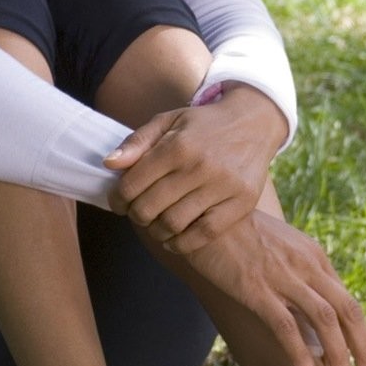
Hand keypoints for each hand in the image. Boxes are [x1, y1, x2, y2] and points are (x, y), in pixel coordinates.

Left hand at [106, 85, 287, 250]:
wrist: (255, 122)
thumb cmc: (203, 125)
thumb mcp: (169, 121)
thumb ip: (137, 142)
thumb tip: (109, 164)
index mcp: (178, 146)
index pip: (131, 185)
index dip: (117, 199)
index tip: (118, 203)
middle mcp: (200, 166)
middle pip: (149, 208)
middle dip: (136, 215)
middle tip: (138, 212)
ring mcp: (223, 185)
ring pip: (173, 224)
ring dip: (156, 231)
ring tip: (156, 223)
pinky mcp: (242, 202)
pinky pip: (204, 234)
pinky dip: (182, 243)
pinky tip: (174, 238)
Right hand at [182, 209, 365, 365]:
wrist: (206, 212)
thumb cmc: (239, 232)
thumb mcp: (280, 246)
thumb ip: (299, 270)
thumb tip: (310, 303)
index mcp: (315, 256)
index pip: (347, 301)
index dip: (360, 334)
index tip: (364, 359)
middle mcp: (308, 265)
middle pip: (348, 311)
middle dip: (363, 349)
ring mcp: (284, 277)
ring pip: (326, 321)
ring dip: (339, 356)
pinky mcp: (257, 289)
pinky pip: (288, 327)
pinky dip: (302, 354)